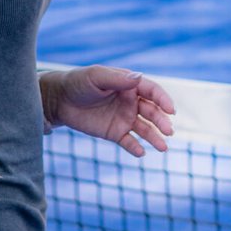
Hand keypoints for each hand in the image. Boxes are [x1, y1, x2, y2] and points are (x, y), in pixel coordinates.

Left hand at [43, 66, 174, 157]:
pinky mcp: (114, 132)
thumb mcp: (95, 77)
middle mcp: (131, 102)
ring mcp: (124, 118)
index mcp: (129, 86)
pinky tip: (141, 153)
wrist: (59, 99)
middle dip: (162, 121)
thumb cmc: (78, 83)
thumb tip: (139, 77)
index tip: (171, 110)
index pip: (152, 92)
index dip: (163, 100)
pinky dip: (135, 147)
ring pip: (144, 129)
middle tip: (169, 131)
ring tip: (163, 148)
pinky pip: (128, 142)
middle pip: (152, 112)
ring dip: (155, 137)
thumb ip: (116, 79)